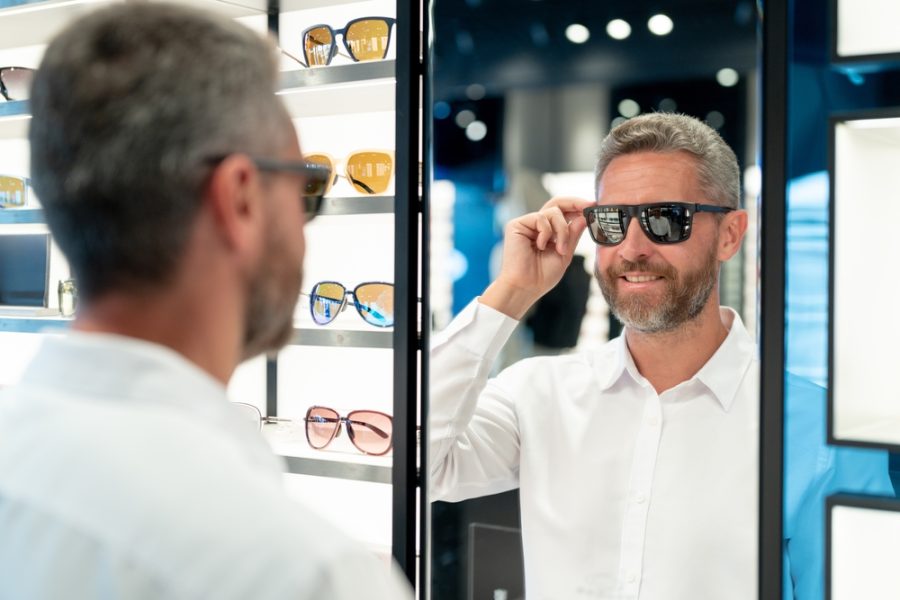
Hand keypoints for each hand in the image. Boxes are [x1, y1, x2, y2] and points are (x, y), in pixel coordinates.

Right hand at [480, 197, 593, 319]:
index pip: (564, 212)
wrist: (526, 287)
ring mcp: (527, 224)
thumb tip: (584, 216)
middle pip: (557, 203)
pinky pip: (541, 218)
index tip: (594, 206)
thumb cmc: (542, 276)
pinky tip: (540, 246)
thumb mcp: (565, 254)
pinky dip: (547, 232)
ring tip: (560, 250)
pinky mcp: (516, 225)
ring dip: (562, 231)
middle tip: (590, 204)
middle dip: (575, 202)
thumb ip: (573, 235)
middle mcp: (537, 226)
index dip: (578, 207)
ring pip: (553, 212)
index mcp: (549, 232)